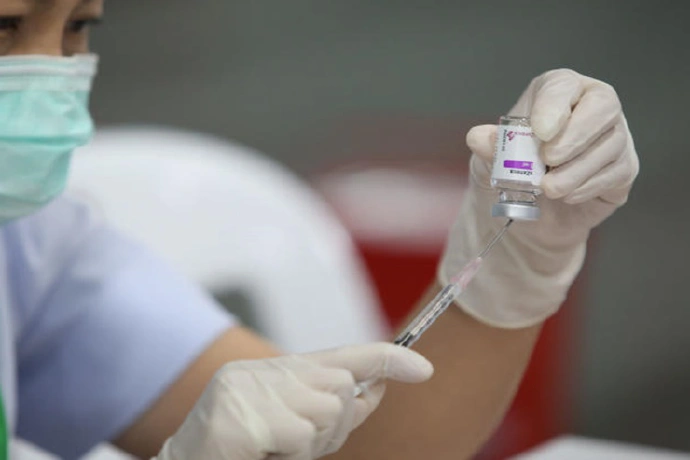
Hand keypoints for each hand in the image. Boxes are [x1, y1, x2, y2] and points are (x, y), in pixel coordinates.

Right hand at [154, 343, 432, 459]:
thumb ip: (328, 405)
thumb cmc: (243, 446)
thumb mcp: (292, 423)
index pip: (344, 357)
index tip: (424, 369)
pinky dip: (290, 453)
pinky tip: (260, 449)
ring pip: (327, 413)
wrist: (188, 459)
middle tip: (293, 441)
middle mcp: (268, 373)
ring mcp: (255, 390)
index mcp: (279, 371)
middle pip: (344, 389)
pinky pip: (301, 436)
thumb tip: (376, 390)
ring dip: (309, 443)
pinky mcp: (248, 416)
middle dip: (334, 424)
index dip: (387, 360)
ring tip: (272, 446)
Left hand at [439, 69, 638, 327]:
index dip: (553, 107)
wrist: (522, 225)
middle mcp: (588, 111)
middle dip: (567, 143)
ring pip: (606, 146)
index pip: (563, 85)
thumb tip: (478, 135)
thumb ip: (486, 150)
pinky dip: (584, 188)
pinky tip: (561, 196)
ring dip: (572, 172)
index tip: (537, 135)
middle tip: (540, 167)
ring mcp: (610, 140)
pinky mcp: (621, 171)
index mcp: (552, 97)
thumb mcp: (487, 168)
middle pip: (599, 110)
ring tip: (545, 189)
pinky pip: (612, 174)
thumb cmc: (503, 186)